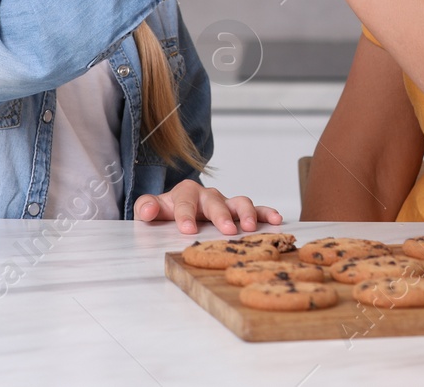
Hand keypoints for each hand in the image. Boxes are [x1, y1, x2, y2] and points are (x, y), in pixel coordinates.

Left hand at [134, 179, 282, 234]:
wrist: (181, 206)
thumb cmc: (169, 210)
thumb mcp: (153, 208)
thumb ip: (147, 206)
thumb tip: (146, 210)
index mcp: (186, 193)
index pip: (185, 203)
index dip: (186, 215)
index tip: (187, 229)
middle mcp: (209, 195)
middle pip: (216, 202)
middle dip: (222, 216)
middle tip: (227, 230)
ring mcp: (226, 203)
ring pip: (240, 202)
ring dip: (247, 214)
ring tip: (251, 227)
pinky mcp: (238, 211)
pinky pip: (256, 209)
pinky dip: (267, 213)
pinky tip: (277, 220)